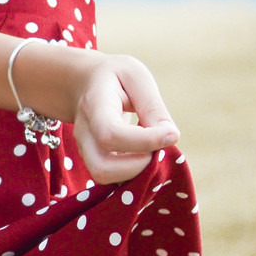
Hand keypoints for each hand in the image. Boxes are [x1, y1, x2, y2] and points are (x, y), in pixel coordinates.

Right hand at [71, 53, 178, 184]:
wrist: (83, 84)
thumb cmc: (114, 78)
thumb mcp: (137, 77)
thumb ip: (153, 107)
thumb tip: (170, 136)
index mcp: (94, 106)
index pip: (112, 134)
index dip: (144, 141)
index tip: (172, 135)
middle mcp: (84, 133)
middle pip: (103, 168)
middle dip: (138, 166)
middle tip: (157, 146)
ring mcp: (85, 151)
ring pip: (105, 178)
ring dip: (136, 171)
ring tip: (150, 148)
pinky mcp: (93, 161)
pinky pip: (112, 178)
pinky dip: (133, 172)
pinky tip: (143, 152)